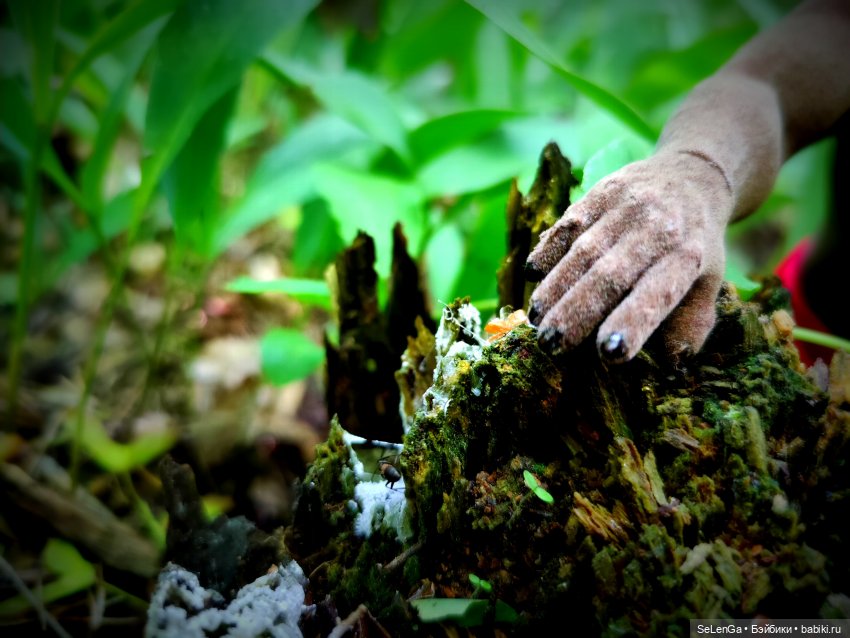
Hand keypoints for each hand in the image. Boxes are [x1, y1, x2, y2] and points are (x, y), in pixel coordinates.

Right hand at [525, 150, 733, 362]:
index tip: (610, 353)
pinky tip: (531, 273)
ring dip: (556, 287)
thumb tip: (673, 363)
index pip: (658, 293)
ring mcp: (628, 207)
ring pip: (584, 250)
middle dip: (578, 312)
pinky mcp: (601, 191)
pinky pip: (570, 222)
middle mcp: (658, 229)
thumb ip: (690, 323)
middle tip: (551, 345)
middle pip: (611, 274)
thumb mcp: (708, 283)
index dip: (633, 322)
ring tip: (536, 319)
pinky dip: (548, 248)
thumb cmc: (694, 244)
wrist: (690, 176)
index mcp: (687, 258)